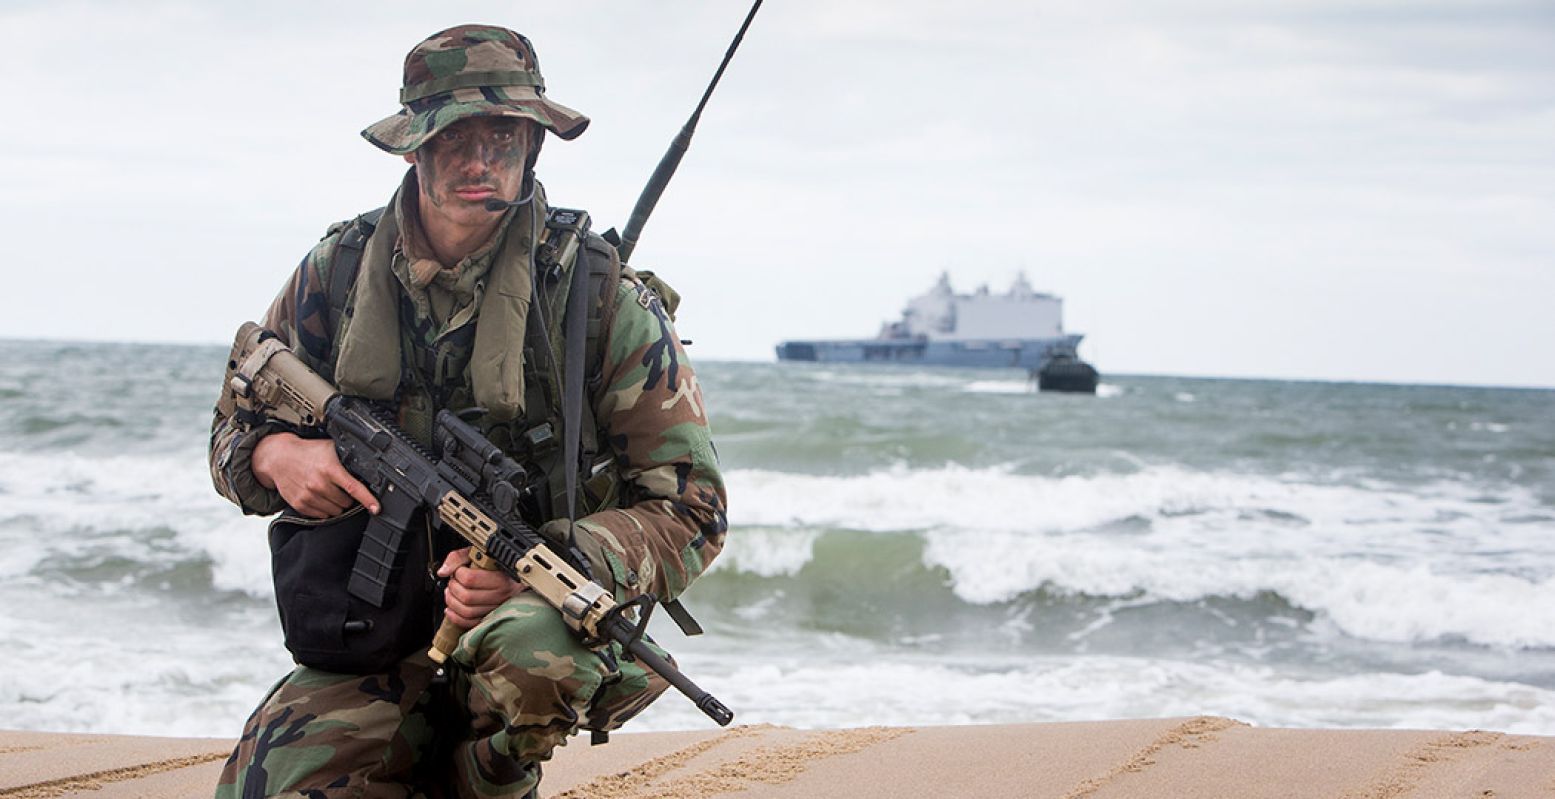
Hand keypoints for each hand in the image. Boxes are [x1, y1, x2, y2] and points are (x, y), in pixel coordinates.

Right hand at [252, 432, 378, 518]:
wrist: (278, 458)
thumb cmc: (307, 452)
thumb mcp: (329, 448)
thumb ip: (347, 457)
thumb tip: (368, 463)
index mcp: (329, 469)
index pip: (353, 488)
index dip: (367, 499)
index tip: (376, 508)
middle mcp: (318, 484)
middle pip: (346, 503)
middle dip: (348, 497)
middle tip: (340, 487)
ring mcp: (308, 496)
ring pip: (335, 512)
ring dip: (337, 505)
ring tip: (329, 491)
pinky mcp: (300, 505)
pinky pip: (321, 516)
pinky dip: (325, 509)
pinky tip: (320, 497)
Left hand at [437, 547, 526, 628]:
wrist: (509, 576)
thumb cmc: (493, 565)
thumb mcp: (477, 553)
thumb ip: (458, 557)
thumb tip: (443, 571)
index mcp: (501, 577)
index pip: (470, 579)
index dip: (458, 573)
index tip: (459, 570)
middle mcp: (501, 595)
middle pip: (467, 597)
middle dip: (453, 588)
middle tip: (453, 581)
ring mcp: (496, 608)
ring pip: (467, 611)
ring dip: (452, 602)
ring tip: (451, 593)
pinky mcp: (490, 618)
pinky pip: (470, 623)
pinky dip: (456, 617)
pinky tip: (450, 609)